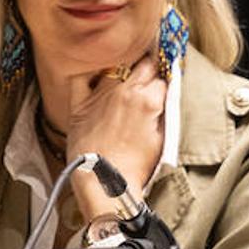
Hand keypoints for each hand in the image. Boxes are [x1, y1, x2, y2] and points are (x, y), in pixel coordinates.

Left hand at [65, 55, 166, 219]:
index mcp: (148, 100)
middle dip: (152, 68)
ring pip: (117, 67)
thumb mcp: (162, 139)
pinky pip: (82, 79)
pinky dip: (91, 75)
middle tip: (153, 76)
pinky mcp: (81, 105)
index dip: (168, 81)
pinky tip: (99, 78)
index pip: (164, 78)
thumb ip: (165, 112)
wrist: (103, 182)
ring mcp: (101, 96)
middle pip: (144, 65)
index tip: (168, 84)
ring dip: (127, 69)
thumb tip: (166, 96)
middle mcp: (124, 91)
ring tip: (131, 76)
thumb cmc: (136, 166)